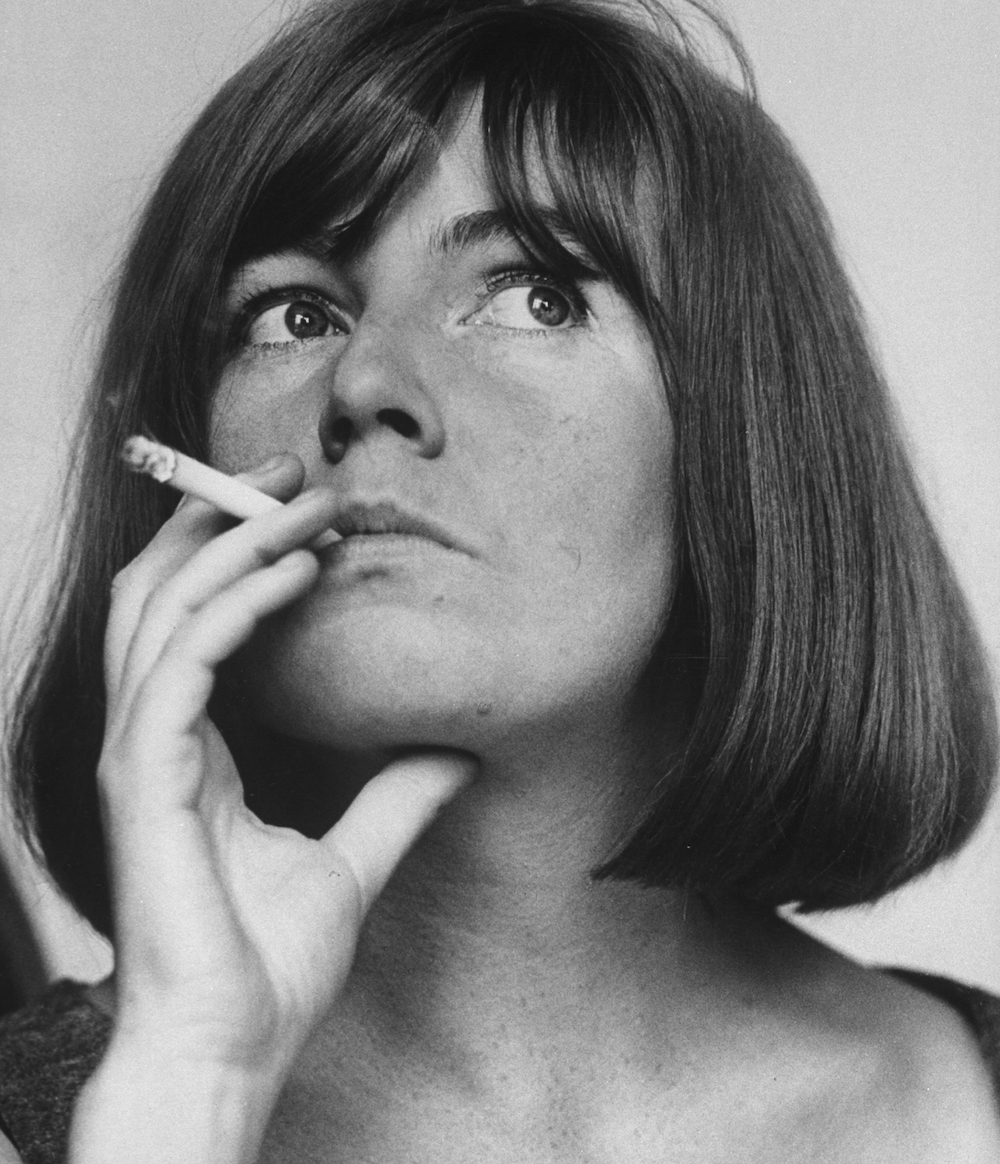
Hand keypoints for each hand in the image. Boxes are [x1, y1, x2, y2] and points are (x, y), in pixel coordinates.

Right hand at [71, 456, 474, 1162]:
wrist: (231, 1045)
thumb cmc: (268, 964)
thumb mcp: (350, 858)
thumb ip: (394, 798)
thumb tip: (455, 750)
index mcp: (190, 750)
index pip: (192, 620)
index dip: (238, 555)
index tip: (306, 514)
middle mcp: (154, 738)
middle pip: (162, 591)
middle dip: (220, 520)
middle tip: (291, 472)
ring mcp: (139, 753)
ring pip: (161, 607)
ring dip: (230, 544)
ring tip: (301, 503)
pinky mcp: (143, 774)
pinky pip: (179, 660)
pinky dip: (230, 606)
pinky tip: (290, 574)